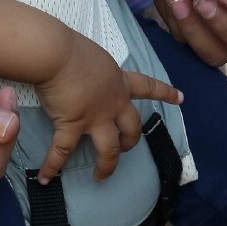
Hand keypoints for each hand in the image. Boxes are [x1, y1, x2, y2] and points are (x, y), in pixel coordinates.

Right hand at [31, 30, 182, 184]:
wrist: (56, 54)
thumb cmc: (70, 48)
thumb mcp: (93, 56)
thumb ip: (93, 68)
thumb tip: (78, 71)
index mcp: (118, 81)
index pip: (147, 86)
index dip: (164, 92)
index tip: (180, 98)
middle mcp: (112, 103)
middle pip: (132, 127)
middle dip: (131, 140)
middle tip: (125, 146)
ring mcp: (94, 118)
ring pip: (108, 149)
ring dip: (107, 165)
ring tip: (100, 176)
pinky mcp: (72, 125)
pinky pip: (62, 150)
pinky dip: (52, 165)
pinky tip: (46, 177)